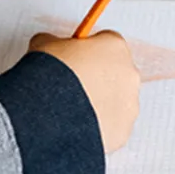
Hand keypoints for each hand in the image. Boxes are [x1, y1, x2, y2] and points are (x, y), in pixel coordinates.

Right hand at [29, 31, 139, 152]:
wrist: (47, 116)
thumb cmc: (49, 77)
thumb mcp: (44, 45)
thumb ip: (54, 43)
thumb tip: (49, 46)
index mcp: (114, 47)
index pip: (106, 42)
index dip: (88, 51)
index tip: (76, 58)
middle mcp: (129, 74)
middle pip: (115, 73)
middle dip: (96, 78)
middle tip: (72, 85)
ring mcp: (129, 104)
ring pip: (116, 102)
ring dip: (98, 103)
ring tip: (71, 109)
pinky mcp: (123, 131)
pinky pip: (112, 126)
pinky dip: (97, 126)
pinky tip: (76, 125)